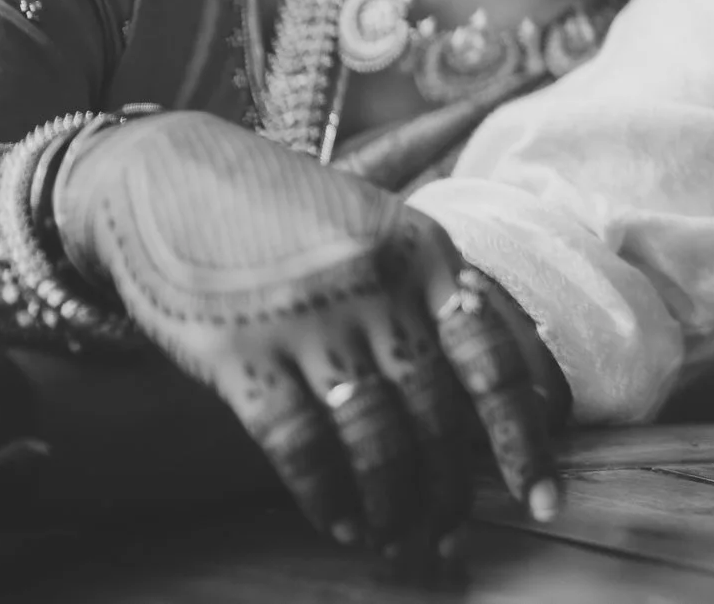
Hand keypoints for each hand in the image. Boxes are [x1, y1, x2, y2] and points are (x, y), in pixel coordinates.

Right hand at [53, 113, 561, 569]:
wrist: (169, 174)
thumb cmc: (292, 211)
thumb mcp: (383, 224)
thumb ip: (442, 289)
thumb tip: (519, 370)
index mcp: (427, 253)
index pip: (495, 359)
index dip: (524, 436)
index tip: (545, 497)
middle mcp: (380, 288)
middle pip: (439, 413)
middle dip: (451, 488)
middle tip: (451, 533)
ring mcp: (311, 321)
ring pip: (377, 439)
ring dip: (394, 504)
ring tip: (398, 540)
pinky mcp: (241, 352)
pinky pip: (298, 444)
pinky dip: (324, 494)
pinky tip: (339, 522)